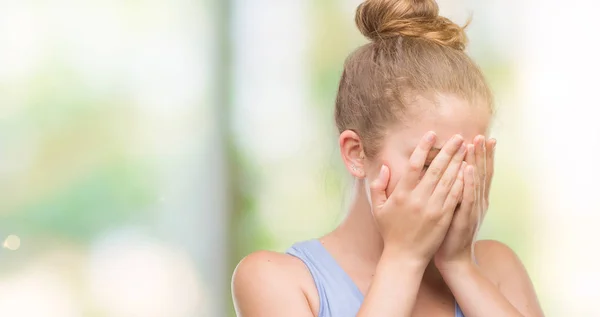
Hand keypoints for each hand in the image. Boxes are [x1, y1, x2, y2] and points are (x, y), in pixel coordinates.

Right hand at [369, 132, 466, 264]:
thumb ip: (378, 186)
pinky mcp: (444, 217)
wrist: (404, 256)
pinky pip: (454, 196)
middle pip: (435, 169)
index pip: (414, 165)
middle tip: (458, 137)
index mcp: (401, 194)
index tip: (431, 135)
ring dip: (458, 163)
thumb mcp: (378, 208)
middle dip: (448, 151)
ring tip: (466, 149)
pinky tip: (469, 170)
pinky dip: (462, 182)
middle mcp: (418, 199)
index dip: (423, 148)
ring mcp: (432, 208)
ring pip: (448, 180)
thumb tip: (384, 167)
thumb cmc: (390, 231)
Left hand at [434, 136, 495, 268]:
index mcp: (475, 198)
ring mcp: (473, 209)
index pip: (481, 172)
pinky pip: (468, 197)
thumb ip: (456, 190)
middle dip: (482, 153)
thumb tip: (452, 170)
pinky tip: (469, 169)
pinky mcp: (465, 217)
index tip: (484, 137)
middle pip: (482, 173)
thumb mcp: (455, 207)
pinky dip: (469, 182)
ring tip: (477, 144)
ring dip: (477, 161)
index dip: (484, 155)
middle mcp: (478, 201)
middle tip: (483, 135)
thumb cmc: (449, 231)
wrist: (452, 257)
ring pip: (477, 181)